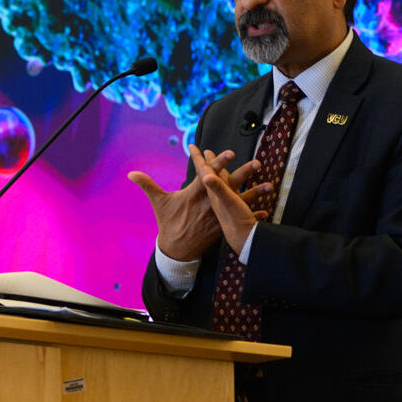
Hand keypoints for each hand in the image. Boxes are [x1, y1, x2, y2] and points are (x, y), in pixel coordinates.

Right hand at [129, 149, 272, 261]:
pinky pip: (241, 219)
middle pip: (229, 185)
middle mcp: (209, 203)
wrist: (176, 249)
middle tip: (257, 162)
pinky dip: (253, 214)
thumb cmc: (168, 222)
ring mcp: (218, 214)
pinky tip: (266, 211)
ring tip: (270, 185)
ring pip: (239, 201)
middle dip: (243, 173)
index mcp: (195, 194)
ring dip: (256, 193)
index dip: (218, 162)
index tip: (227, 152)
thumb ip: (147, 185)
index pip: (208, 174)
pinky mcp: (223, 225)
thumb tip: (130, 174)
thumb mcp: (158, 202)